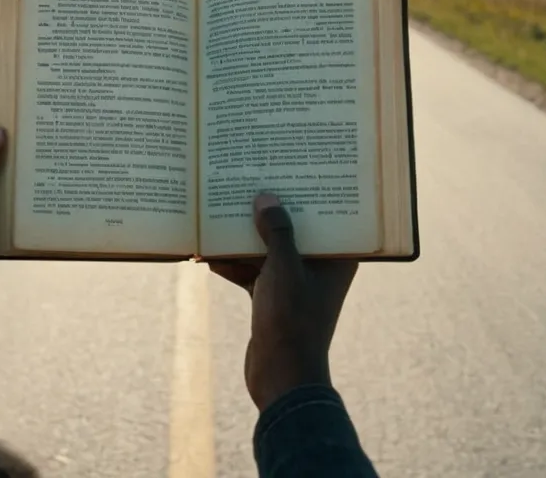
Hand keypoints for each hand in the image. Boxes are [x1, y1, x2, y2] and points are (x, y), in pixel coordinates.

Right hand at [209, 193, 357, 410]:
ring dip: (245, 238)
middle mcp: (319, 267)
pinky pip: (252, 272)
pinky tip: (208, 255)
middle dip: (269, 211)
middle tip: (249, 183)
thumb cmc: (292, 321)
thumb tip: (266, 198)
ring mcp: (294, 283)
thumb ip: (277, 231)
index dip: (310, 193)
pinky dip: (234, 264)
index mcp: (337, 258)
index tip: (292, 168)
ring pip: (268, 249)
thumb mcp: (283, 268)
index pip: (327, 215)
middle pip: (293, 229)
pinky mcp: (272, 298)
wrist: (280, 377)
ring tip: (221, 213)